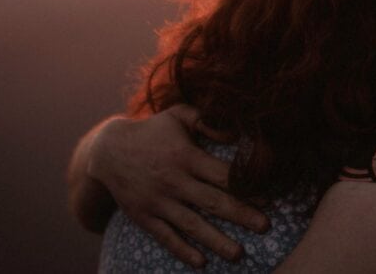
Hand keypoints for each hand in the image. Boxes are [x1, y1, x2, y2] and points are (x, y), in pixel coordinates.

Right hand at [88, 105, 269, 267]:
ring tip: (239, 255)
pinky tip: (201, 263)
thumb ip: (206, 119)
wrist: (107, 150)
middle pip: (212, 201)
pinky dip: (182, 250)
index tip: (268, 196)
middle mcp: (173, 181)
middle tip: (265, 227)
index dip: (246, 185)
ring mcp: (158, 201)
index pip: (222, 173)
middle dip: (241, 215)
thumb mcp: (178, 116)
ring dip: (216, 241)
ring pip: (191, 225)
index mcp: (186, 156)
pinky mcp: (144, 216)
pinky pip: (165, 236)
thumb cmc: (152, 130)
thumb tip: (235, 131)